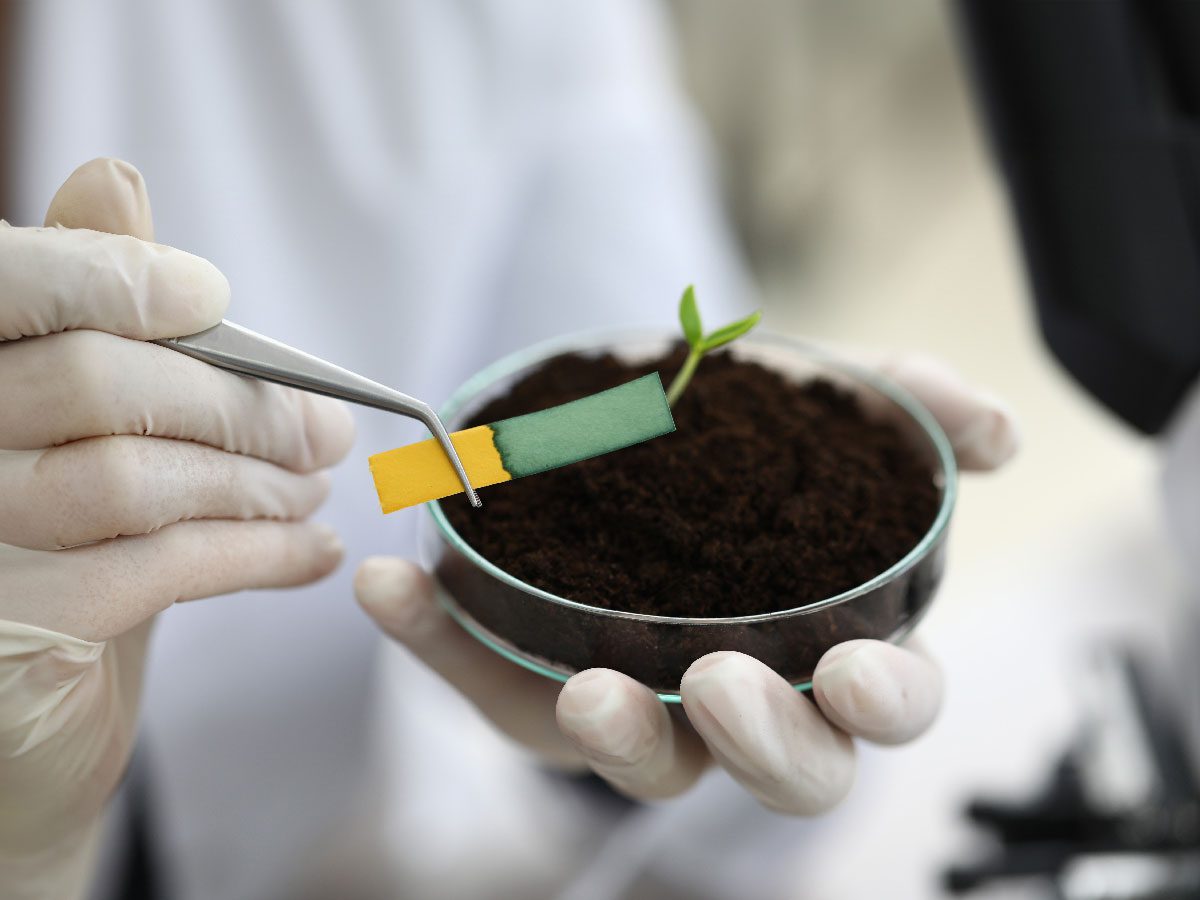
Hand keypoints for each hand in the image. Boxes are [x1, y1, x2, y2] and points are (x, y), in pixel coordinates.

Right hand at [0, 159, 353, 896]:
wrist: (18, 727)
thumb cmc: (54, 555)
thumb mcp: (69, 433)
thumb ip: (86, 317)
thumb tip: (115, 180)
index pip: (11, 285)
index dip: (115, 277)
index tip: (211, 295)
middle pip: (99, 380)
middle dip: (241, 404)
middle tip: (326, 433)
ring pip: (136, 476)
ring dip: (258, 481)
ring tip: (316, 493)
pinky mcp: (18, 626)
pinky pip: (162, 564)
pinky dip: (260, 553)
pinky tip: (312, 553)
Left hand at [355, 353, 1016, 813]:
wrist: (639, 463)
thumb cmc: (751, 466)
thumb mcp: (829, 417)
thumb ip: (912, 411)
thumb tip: (994, 429)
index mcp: (833, 649)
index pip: (885, 704)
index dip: (885, 703)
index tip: (859, 674)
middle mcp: (745, 702)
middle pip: (783, 771)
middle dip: (763, 743)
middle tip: (721, 682)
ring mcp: (643, 709)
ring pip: (645, 767)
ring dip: (614, 734)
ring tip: (585, 689)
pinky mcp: (543, 692)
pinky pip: (495, 686)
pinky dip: (443, 641)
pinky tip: (394, 585)